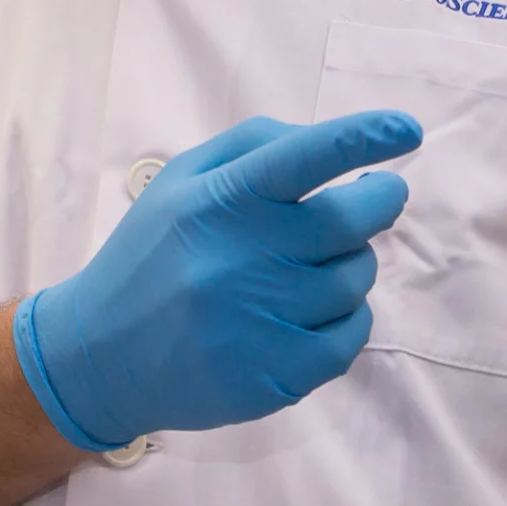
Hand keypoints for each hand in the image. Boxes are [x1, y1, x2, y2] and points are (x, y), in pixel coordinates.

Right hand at [12, 110, 421, 449]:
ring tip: (307, 268)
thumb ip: (255, 146)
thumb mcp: (182, 180)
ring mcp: (263, 320)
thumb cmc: (154, 255)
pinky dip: (347, 318)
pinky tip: (309, 313)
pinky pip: (353, 334)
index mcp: (222, 200)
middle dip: (379, 201)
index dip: (364, 138)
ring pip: (358, 277)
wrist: (99, 356)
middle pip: (355, 219)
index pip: (307, 156)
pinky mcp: (277, 375)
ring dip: (351, 264)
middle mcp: (244, 257)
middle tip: (373, 198)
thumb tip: (335, 142)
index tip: (407, 130)